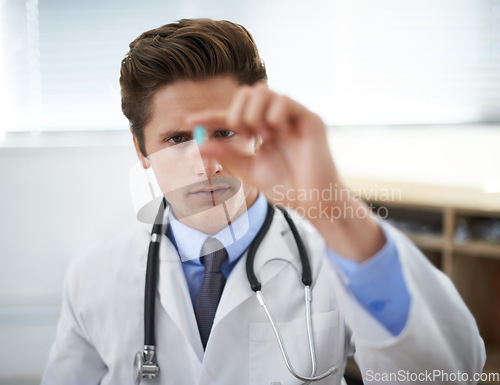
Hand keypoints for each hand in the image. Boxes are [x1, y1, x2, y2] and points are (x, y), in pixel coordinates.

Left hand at [186, 83, 336, 208]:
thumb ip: (227, 155)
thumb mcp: (249, 170)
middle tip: (243, 135)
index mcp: (262, 130)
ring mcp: (293, 117)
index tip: (190, 121)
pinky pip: (285, 101)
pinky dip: (273, 114)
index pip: (233, 115)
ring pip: (264, 92)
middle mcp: (277, 119)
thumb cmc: (285, 187)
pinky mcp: (309, 119)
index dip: (211, 116)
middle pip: (247, 93)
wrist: (311, 201)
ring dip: (254, 113)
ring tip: (261, 137)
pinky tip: (276, 133)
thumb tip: (198, 145)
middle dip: (237, 112)